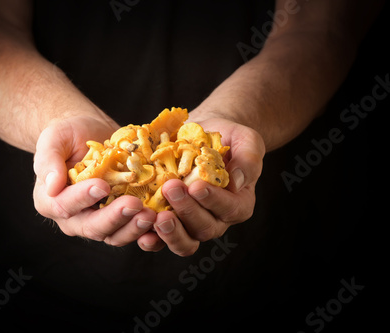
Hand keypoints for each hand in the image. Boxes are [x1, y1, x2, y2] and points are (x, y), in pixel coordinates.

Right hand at [33, 116, 156, 245]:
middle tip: (135, 205)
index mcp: (52, 201)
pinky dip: (149, 230)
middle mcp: (75, 217)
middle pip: (93, 227)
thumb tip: (51, 186)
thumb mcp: (53, 139)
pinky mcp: (123, 216)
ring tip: (152, 214)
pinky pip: (135, 229)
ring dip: (134, 227)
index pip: (65, 206)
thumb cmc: (67, 134)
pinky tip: (163, 221)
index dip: (82, 198)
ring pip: (116, 234)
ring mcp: (101, 219)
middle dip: (115, 218)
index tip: (101, 185)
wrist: (90, 132)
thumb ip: (48, 161)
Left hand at [137, 118, 264, 255]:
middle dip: (186, 211)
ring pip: (184, 241)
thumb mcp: (245, 140)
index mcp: (238, 204)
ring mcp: (190, 224)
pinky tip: (140, 227)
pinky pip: (160, 238)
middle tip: (170, 189)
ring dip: (169, 232)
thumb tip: (238, 180)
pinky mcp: (169, 222)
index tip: (196, 186)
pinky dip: (151, 237)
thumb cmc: (226, 138)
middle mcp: (216, 220)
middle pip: (204, 228)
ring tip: (155, 216)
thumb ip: (248, 158)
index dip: (213, 201)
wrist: (200, 135)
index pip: (229, 209)